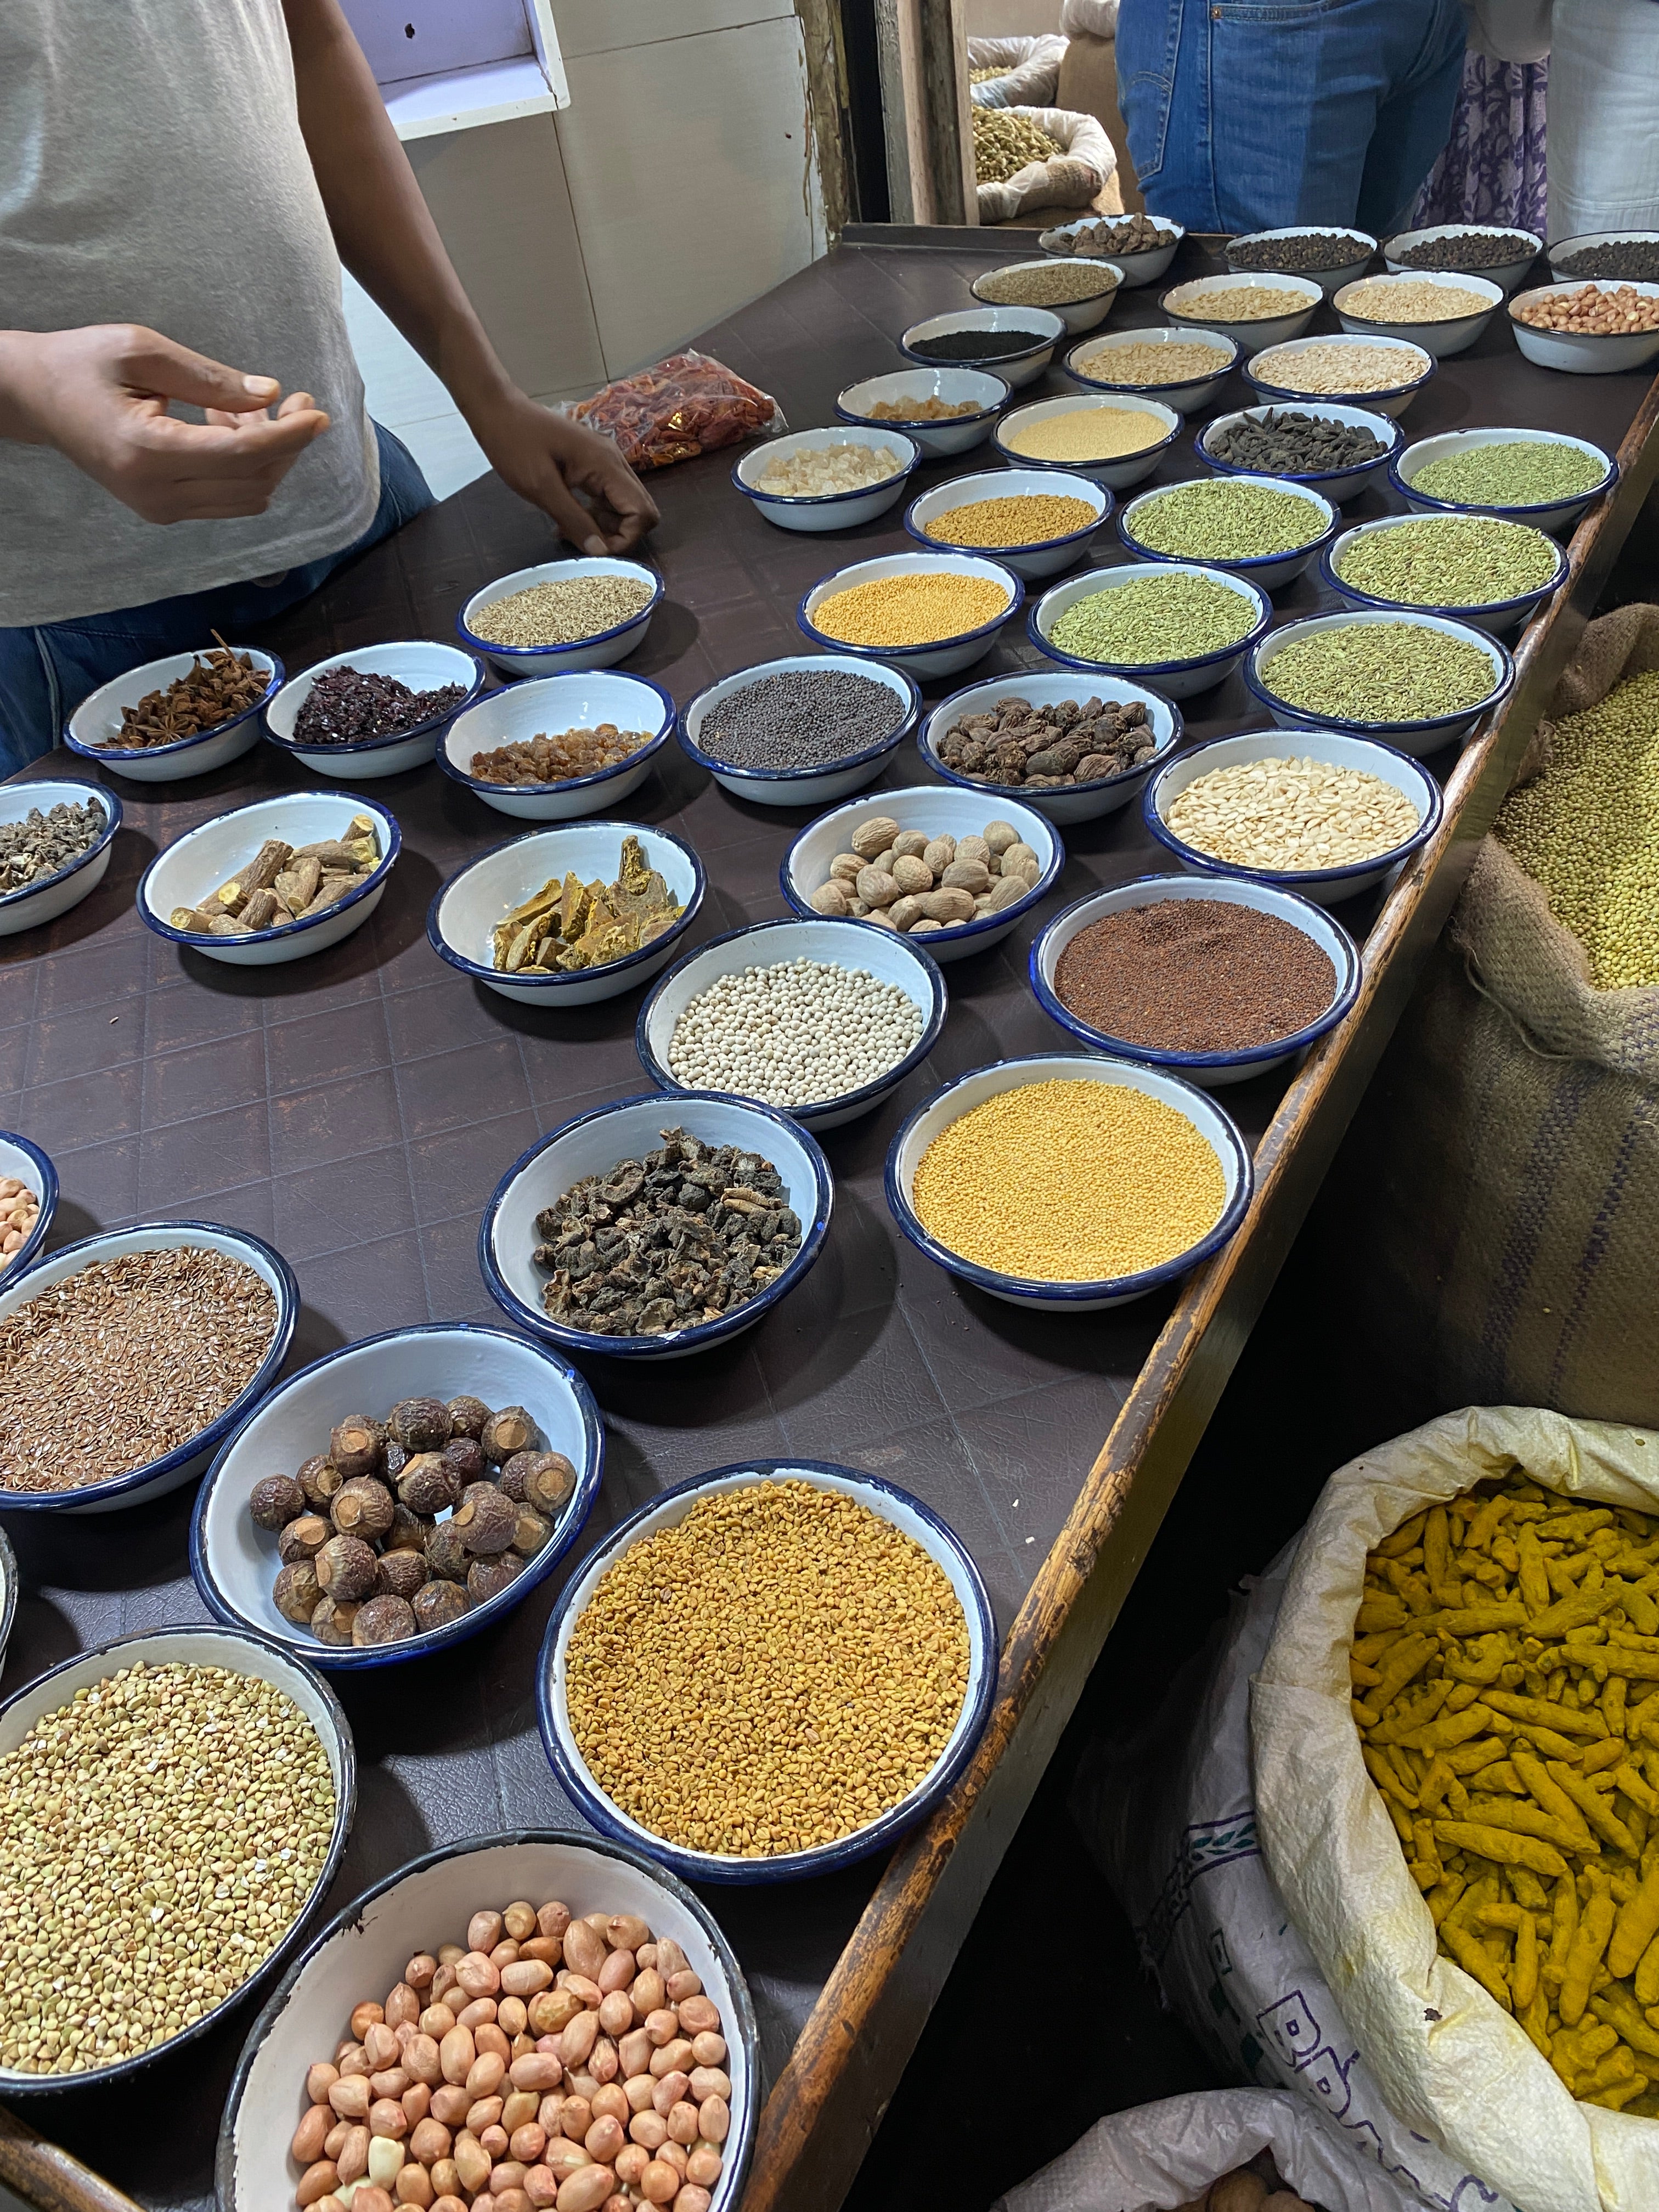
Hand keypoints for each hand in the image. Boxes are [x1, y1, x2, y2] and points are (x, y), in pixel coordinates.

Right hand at [0, 324, 329, 521]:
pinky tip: (224, 424)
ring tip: (244, 407)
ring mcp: (161, 509)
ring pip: (246, 496)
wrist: (37, 398)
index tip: (318, 412)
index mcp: (147, 452)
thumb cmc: (82, 363)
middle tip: (295, 399)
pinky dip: (243, 466)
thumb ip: (209, 376)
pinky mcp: (165, 510)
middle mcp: (157, 493)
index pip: (242, 457)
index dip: (288, 436)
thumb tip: (269, 393)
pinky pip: (227, 497)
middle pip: (253, 482)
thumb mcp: (141, 350)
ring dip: (266, 456)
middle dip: (285, 444)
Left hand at [469, 390, 658, 554]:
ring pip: (624, 506)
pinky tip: (567, 519)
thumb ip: (574, 520)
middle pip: (640, 509)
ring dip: (604, 526)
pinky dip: (594, 514)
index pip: (642, 511)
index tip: (595, 550)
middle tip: (584, 542)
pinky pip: (606, 497)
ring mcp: (604, 461)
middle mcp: (613, 461)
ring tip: (569, 530)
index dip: (626, 538)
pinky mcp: (592, 464)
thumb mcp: (541, 487)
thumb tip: (599, 551)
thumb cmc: (515, 443)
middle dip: (619, 534)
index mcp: (605, 464)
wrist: (498, 411)